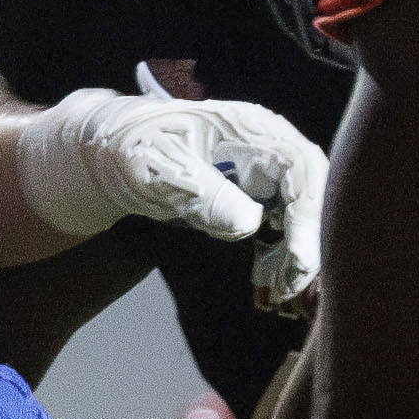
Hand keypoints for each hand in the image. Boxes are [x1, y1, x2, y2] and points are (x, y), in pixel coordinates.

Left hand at [18, 86, 327, 305]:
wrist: (106, 152)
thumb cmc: (129, 151)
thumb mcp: (156, 170)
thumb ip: (201, 193)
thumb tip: (249, 224)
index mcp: (249, 128)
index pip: (300, 166)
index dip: (308, 212)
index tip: (299, 258)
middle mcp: (266, 144)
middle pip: (312, 189)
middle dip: (309, 238)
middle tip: (293, 286)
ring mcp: (263, 167)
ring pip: (301, 208)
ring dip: (297, 250)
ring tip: (279, 290)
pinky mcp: (255, 190)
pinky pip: (282, 221)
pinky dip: (280, 251)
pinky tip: (269, 280)